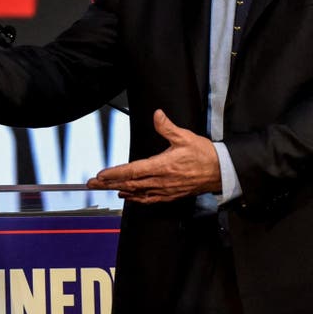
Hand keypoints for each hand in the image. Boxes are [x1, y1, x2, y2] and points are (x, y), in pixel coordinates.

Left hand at [86, 109, 221, 202]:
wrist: (220, 171)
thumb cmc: (204, 154)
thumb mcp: (185, 136)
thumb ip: (167, 127)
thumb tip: (157, 115)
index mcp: (163, 165)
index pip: (133, 171)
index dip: (115, 174)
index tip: (101, 175)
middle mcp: (161, 180)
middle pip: (129, 184)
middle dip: (109, 184)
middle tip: (92, 183)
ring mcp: (165, 190)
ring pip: (137, 192)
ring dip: (118, 190)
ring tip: (103, 188)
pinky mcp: (170, 195)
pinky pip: (149, 199)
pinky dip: (135, 198)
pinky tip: (127, 195)